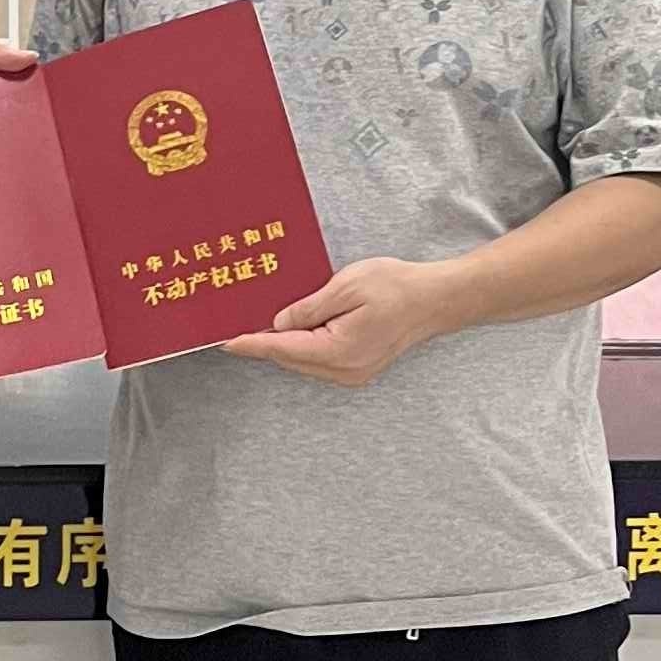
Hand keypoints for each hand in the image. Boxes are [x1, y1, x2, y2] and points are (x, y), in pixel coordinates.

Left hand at [225, 257, 446, 389]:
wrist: (434, 300)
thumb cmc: (395, 287)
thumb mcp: (345, 287)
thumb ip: (308, 309)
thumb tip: (278, 324)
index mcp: (338, 351)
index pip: (283, 349)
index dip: (252, 344)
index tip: (226, 341)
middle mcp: (344, 370)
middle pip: (290, 359)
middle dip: (264, 343)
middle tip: (238, 325)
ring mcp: (353, 373)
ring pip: (304, 362)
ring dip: (283, 345)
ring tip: (261, 324)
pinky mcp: (358, 369)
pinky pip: (319, 361)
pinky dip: (303, 347)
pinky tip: (295, 329)